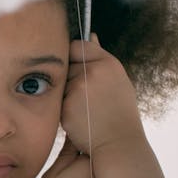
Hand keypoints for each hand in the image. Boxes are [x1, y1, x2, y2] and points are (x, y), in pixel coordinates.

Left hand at [63, 34, 144, 155]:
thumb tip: (91, 35)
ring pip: (61, 83)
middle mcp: (94, 71)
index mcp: (109, 63)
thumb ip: (100, 59)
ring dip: (66, 94)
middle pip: (66, 64)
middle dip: (70, 77)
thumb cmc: (118, 113)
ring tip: (85, 108)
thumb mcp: (117, 81)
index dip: (73, 57)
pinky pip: (58, 100)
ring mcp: (79, 87)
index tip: (76, 68)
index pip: (78, 45)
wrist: (118, 143)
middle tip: (86, 96)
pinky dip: (64, 108)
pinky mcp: (67, 104)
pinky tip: (80, 118)